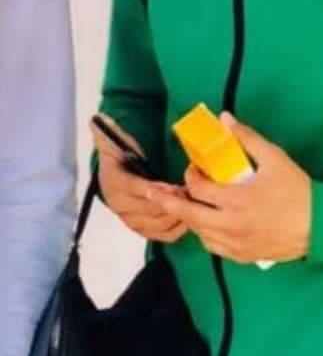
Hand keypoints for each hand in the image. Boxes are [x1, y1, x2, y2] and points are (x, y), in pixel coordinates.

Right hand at [91, 115, 187, 243]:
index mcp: (114, 184)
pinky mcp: (142, 230)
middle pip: (149, 209)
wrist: (115, 178)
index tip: (171, 187)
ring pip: (158, 224)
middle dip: (171, 202)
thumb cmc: (119, 159)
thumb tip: (98, 120)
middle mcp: (120, 206)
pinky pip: (163, 235)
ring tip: (191, 201)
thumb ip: (107, 132)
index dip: (153, 189)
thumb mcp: (113, 143)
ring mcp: (131, 220)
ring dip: (177, 214)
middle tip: (189, 192)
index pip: (134, 189)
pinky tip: (187, 215)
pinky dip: (177, 228)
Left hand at [153, 115, 310, 265]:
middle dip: (166, 201)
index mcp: (235, 199)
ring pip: (198, 232)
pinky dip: (205, 234)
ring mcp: (234, 243)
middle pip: (187, 214)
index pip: (198, 187)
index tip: (195, 168)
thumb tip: (225, 119)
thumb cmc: (298, 191)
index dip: (190, 175)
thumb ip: (247, 138)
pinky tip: (206, 225)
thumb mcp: (275, 158)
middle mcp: (229, 224)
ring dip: (188, 217)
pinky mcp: (242, 256)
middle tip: (152, 192)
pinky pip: (213, 247)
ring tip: (184, 205)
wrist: (320, 226)